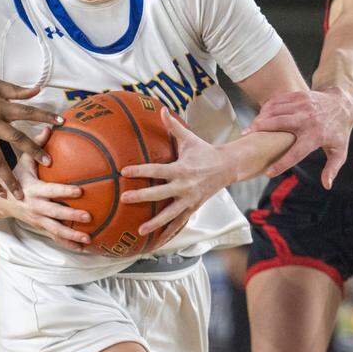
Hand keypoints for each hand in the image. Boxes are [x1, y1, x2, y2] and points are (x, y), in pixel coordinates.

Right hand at [0, 79, 62, 199]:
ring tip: (22, 194)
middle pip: (16, 138)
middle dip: (34, 151)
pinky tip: (0, 193)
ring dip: (10, 178)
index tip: (62, 122)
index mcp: (0, 107)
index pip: (27, 111)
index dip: (45, 115)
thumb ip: (16, 90)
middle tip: (49, 163)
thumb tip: (38, 90)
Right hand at [0, 127, 92, 251]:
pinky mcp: (40, 228)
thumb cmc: (15, 177)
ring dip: (72, 236)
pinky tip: (84, 249)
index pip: (51, 191)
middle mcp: (35, 207)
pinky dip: (68, 244)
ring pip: (56, 231)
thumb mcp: (23, 161)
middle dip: (71, 217)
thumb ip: (36, 146)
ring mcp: (37, 220)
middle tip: (89, 217)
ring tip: (89, 239)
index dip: (65, 192)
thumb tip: (50, 126)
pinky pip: (55, 238)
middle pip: (55, 214)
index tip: (80, 191)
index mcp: (33, 190)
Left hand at [120, 110, 233, 237]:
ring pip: (171, 214)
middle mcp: (185, 186)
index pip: (157, 170)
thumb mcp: (190, 139)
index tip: (124, 172)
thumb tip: (161, 110)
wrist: (228, 167)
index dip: (140, 171)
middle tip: (125, 198)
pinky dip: (169, 233)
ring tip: (140, 230)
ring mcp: (190, 200)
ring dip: (155, 223)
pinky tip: (157, 242)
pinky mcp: (194, 208)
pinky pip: (180, 223)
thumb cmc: (205, 152)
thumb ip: (173, 127)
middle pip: (160, 193)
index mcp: (182, 169)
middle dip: (142, 197)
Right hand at [246, 86, 352, 186]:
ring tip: (250, 128)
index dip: (281, 164)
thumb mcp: (340, 151)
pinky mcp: (299, 96)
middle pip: (279, 124)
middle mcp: (308, 119)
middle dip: (261, 130)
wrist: (343, 104)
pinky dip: (267, 108)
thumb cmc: (339, 131)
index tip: (269, 172)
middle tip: (247, 137)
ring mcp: (303, 105)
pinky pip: (278, 100)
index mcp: (316, 136)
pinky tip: (260, 116)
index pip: (295, 153)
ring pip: (276, 111)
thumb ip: (332, 168)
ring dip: (261, 118)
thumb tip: (326, 185)